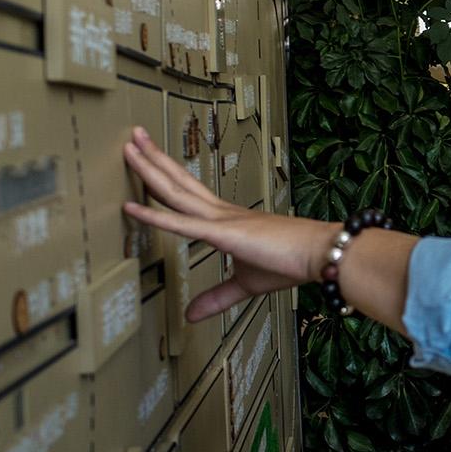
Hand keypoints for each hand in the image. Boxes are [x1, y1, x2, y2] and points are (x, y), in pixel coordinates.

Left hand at [122, 127, 337, 321]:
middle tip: (134, 136)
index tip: (150, 160)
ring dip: (150, 169)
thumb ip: (216, 297)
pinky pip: (182, 223)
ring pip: (177, 191)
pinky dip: (156, 216)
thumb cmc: (291, 263)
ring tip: (130, 147)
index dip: (168, 176)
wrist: (320, 252)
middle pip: (180, 181)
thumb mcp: (246, 284)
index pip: (190, 194)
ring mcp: (222, 219)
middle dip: (154, 158)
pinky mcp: (224, 233)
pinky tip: (132, 207)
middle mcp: (222, 212)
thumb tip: (192, 314)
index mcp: (228, 220)